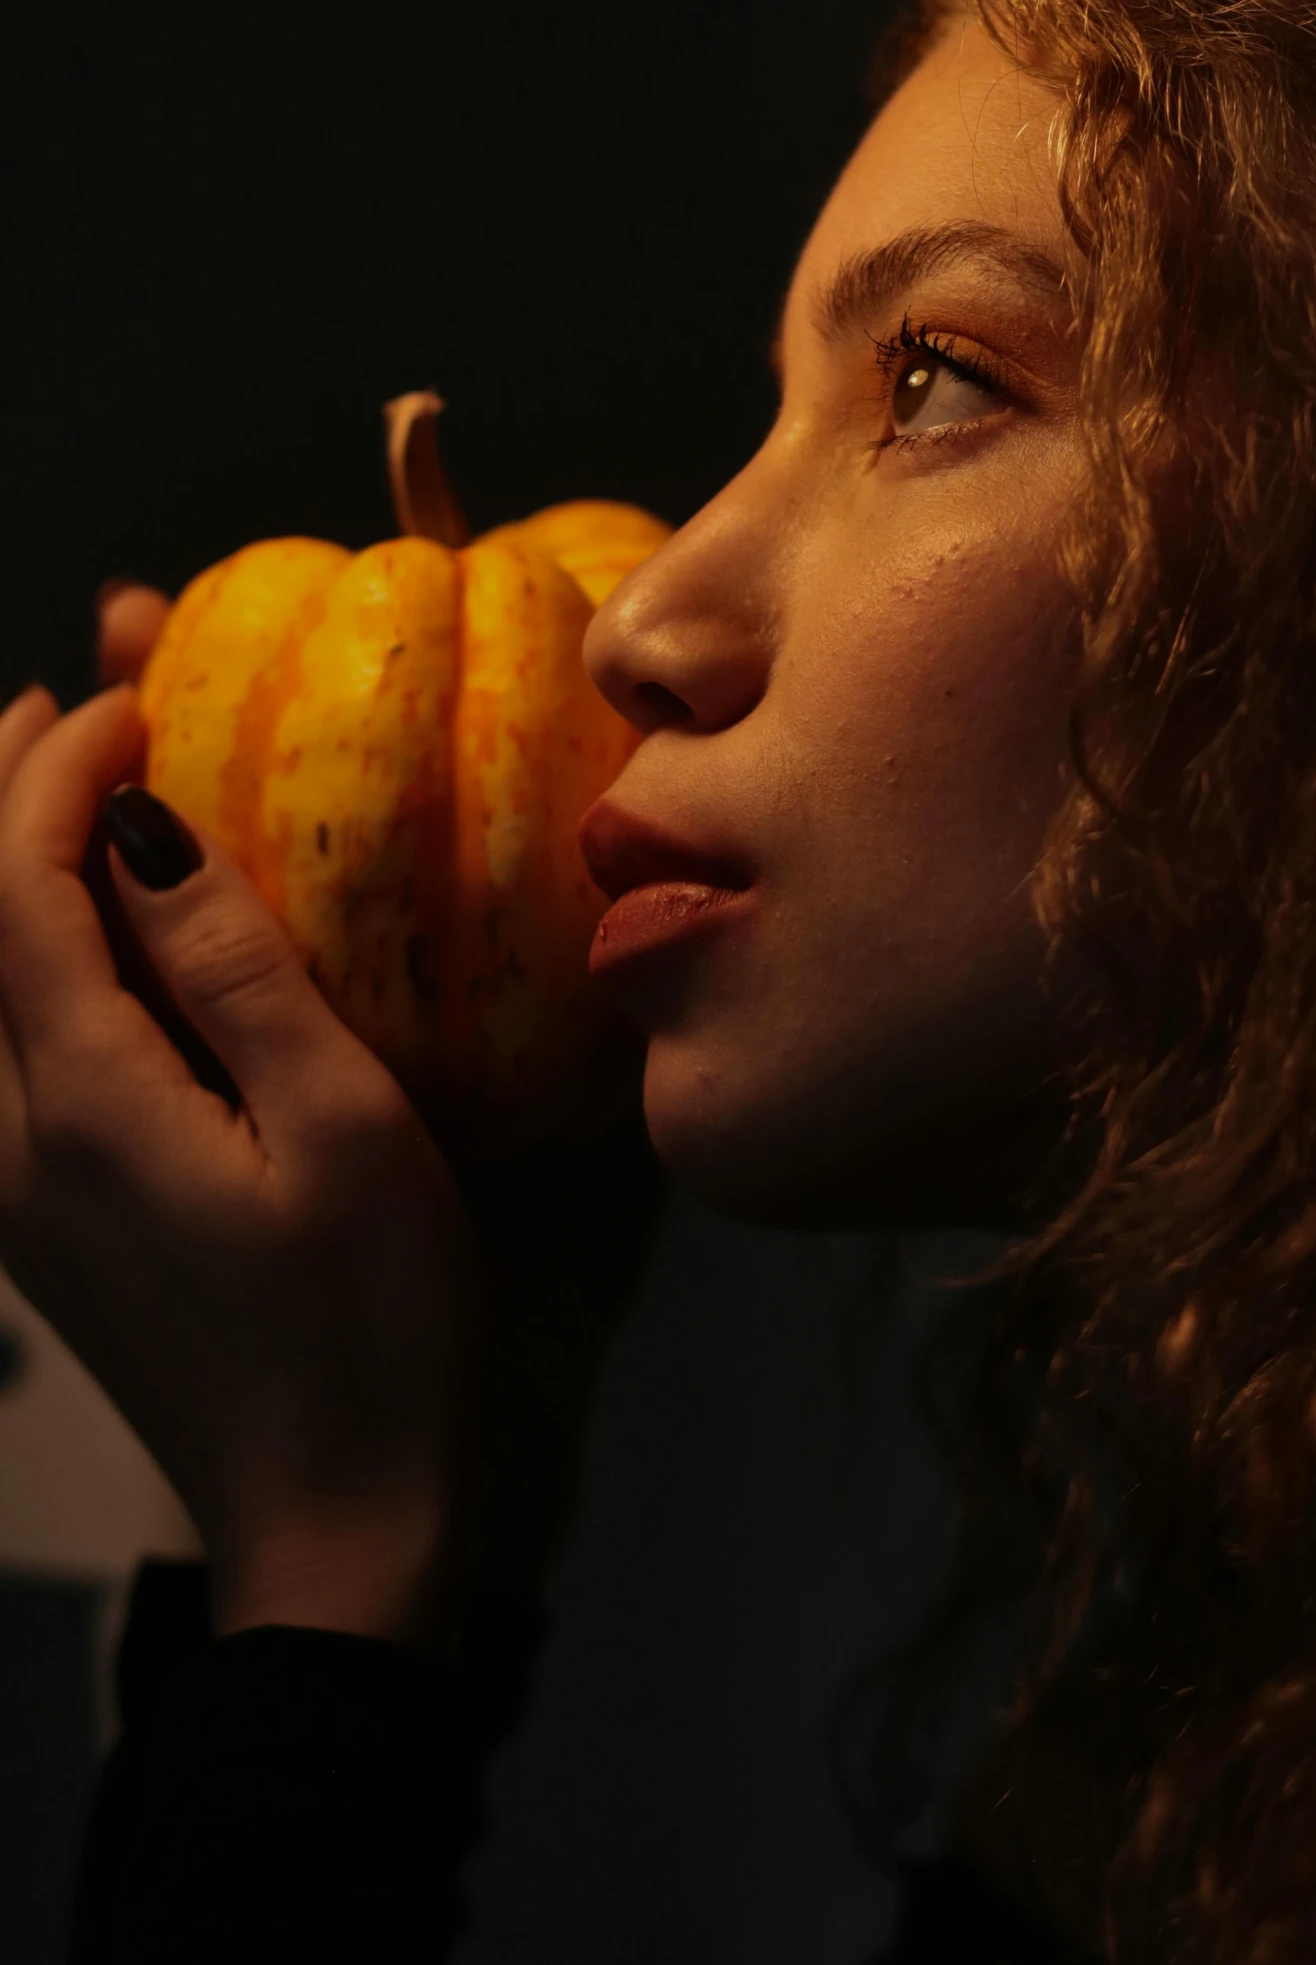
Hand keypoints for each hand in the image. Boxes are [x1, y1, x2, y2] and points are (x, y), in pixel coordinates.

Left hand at [0, 623, 479, 1645]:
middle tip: (58, 700)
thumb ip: (232, 968)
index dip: (54, 778)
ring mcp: (16, 1195)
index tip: (126, 699)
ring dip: (0, 876)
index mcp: (82, 1105)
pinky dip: (19, 958)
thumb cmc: (370, 1322)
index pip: (18, 893)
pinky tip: (75, 941)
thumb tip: (143, 826)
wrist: (333, 1524)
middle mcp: (12, 1142)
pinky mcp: (45, 1228)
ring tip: (44, 788)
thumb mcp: (342, 1126)